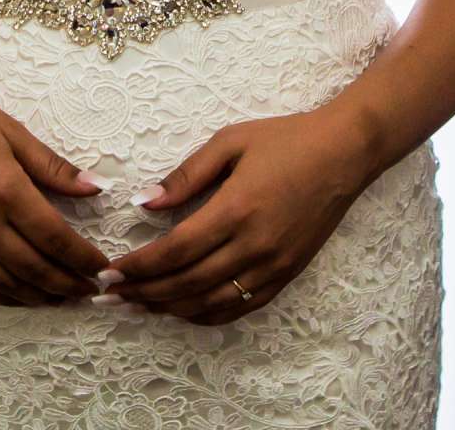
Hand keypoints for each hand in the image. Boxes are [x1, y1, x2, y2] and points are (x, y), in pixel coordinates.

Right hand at [0, 76, 110, 306]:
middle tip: (89, 290)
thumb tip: (95, 188)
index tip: (101, 266)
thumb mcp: (11, 131)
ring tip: (61, 298)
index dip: (82, 258)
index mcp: (5, 189)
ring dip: (38, 296)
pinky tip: (20, 296)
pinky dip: (2, 296)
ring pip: (5, 284)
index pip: (55, 237)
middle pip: (33, 268)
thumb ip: (52, 167)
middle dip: (67, 284)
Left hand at [102, 110, 375, 323]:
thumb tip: (144, 203)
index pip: (175, 251)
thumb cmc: (286, 140)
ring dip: (169, 309)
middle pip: (187, 283)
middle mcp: (254, 245)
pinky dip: (206, 315)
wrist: (345, 153)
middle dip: (144, 293)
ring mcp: (273, 265)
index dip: (138, 267)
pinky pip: (240, 307)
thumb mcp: (231, 141)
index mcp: (236, 209)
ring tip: (137, 306)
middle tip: (111, 296)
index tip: (110, 272)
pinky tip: (182, 311)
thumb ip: (186, 175)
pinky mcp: (286, 275)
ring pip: (211, 303)